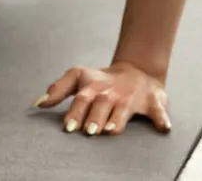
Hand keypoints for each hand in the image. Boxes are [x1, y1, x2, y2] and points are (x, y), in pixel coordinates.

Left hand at [32, 63, 170, 135]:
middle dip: (95, 118)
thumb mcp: (78, 76)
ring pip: (125, 110)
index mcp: (94, 87)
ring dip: (118, 119)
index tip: (68, 127)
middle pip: (101, 105)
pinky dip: (161, 118)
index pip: (82, 99)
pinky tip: (163, 127)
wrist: (137, 70)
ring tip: (112, 130)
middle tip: (89, 131)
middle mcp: (112, 93)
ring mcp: (132, 98)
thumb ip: (59, 89)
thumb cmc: (102, 79)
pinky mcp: (153, 102)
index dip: (75, 112)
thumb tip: (38, 103)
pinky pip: (158, 111)